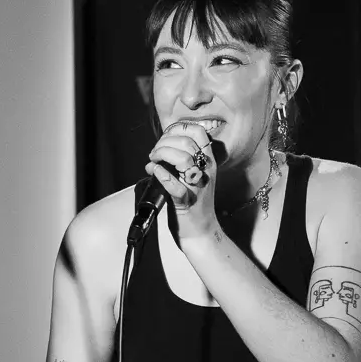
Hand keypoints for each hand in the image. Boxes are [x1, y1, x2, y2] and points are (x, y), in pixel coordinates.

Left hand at [144, 121, 220, 240]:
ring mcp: (196, 186)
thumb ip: (183, 158)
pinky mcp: (185, 202)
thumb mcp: (194, 175)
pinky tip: (152, 170)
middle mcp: (204, 171)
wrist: (200, 232)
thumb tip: (161, 145)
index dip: (177, 129)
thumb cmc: (193, 203)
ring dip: (162, 154)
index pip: (198, 132)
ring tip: (153, 161)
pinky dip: (161, 175)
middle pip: (187, 142)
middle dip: (165, 142)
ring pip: (183, 159)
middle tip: (154, 153)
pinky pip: (175, 185)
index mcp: (208, 162)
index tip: (164, 137)